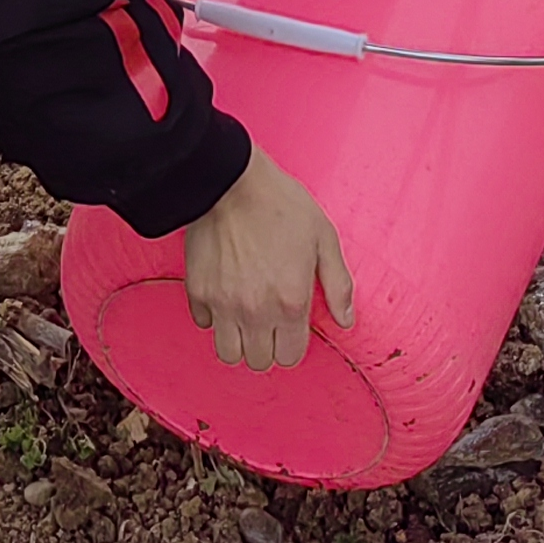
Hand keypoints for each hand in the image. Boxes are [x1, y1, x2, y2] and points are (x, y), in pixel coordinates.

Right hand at [183, 150, 353, 370]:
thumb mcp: (324, 237)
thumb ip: (338, 283)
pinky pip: (204, 325)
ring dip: (238, 340)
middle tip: (268, 323)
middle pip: (259, 362)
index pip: (291, 357)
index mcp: (290, 302)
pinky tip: (225, 296)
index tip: (291, 327)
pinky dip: (214, 317)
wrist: (230, 180)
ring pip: (228, 354)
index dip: (293, 344)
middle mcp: (255, 312)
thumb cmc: (280, 204)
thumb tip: (345, 320)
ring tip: (245, 318)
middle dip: (267, 347)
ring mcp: (223, 304)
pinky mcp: (197, 291)